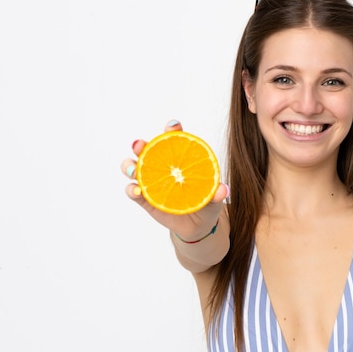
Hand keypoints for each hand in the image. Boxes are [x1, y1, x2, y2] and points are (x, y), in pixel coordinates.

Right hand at [120, 120, 228, 240]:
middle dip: (140, 144)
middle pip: (146, 149)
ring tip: (133, 170)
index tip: (173, 126)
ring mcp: (150, 181)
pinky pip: (132, 192)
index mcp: (179, 158)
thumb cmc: (206, 202)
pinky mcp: (144, 199)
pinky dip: (131, 190)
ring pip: (133, 167)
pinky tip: (136, 191)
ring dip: (128, 165)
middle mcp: (161, 166)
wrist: (198, 225)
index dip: (172, 129)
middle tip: (140, 145)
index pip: (174, 139)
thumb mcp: (214, 198)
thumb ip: (217, 193)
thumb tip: (224, 190)